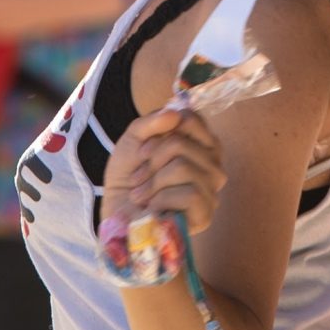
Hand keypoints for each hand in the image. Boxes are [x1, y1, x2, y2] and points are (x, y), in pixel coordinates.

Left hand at [101, 106, 227, 235]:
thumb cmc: (130, 179)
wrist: (118, 216)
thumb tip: (174, 114)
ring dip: (152, 182)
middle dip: (150, 161)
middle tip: (138, 179)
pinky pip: (190, 193)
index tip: (142, 151)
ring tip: (142, 195)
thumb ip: (150, 123)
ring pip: (183, 167)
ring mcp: (211, 189)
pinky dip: (162, 200)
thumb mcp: (133, 142)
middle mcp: (212, 164)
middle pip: (180, 143)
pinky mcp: (206, 212)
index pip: (190, 119)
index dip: (160, 131)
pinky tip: (155, 209)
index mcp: (199, 144)